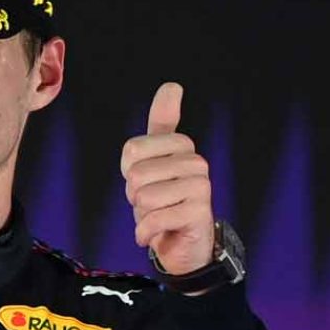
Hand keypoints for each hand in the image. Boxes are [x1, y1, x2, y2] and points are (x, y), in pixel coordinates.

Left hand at [120, 82, 216, 274]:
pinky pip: (154, 219)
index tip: (145, 180)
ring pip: (144, 196)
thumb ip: (162, 122)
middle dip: (135, 196)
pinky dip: (145, 232)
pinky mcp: (199, 212)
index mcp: (183, 146)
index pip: (132, 149)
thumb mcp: (155, 159)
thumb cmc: (165, 200)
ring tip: (158, 215)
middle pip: (136, 174)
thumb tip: (173, 85)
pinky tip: (154, 234)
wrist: (183, 244)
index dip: (128, 171)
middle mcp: (197, 162)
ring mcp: (201, 187)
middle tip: (152, 204)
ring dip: (142, 214)